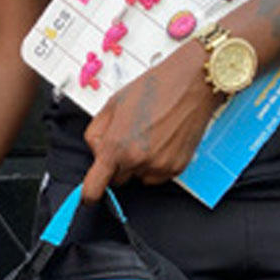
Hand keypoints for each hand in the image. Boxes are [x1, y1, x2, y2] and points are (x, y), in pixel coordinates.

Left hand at [81, 39, 223, 202]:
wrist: (192, 83)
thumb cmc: (155, 88)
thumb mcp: (112, 105)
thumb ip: (96, 134)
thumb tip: (95, 152)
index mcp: (116, 146)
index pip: (94, 187)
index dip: (88, 194)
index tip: (87, 196)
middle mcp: (137, 161)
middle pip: (117, 180)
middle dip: (118, 165)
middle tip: (129, 139)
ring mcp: (159, 167)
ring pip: (138, 177)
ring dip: (138, 164)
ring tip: (149, 135)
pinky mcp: (176, 168)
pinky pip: (157, 175)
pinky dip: (156, 163)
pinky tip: (162, 140)